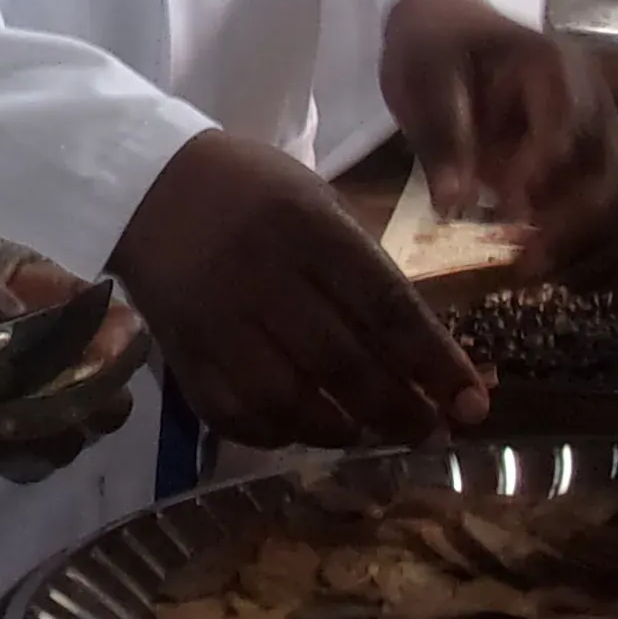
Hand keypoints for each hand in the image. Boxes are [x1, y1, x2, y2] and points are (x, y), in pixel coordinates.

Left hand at [0, 174, 129, 485]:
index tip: (94, 365)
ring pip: (41, 436)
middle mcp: (19, 347)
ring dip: (25, 433)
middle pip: (89, 397)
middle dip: (76, 406)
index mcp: (33, 290)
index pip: (109, 329)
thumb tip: (52, 346)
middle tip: (33, 400)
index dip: (116, 354)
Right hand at [111, 127, 483, 449]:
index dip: (435, 363)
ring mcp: (218, 321)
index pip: (387, 308)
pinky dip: (279, 434)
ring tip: (370, 430)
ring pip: (291, 401)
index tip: (473, 403)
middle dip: (399, 408)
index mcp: (309, 228)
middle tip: (431, 430)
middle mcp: (264, 277)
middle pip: (344, 364)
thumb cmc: (252, 191)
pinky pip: (237, 415)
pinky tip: (304, 428)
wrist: (144, 184)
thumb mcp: (317, 204)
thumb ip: (365, 272)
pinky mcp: (183, 351)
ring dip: (342, 429)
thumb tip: (429, 351)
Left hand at [378, 0, 617, 269]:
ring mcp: (601, 132)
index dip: (544, 171)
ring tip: (532, 268)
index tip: (505, 207)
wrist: (451, 26)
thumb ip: (442, 137)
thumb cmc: (436, 47)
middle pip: (613, 171)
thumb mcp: (424, 78)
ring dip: (587, 240)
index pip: (572, 124)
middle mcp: (593, 100)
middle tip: (520, 261)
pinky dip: (596, 240)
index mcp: (555, 67)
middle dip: (571, 223)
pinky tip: (551, 259)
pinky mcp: (596, 162)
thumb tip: (452, 205)